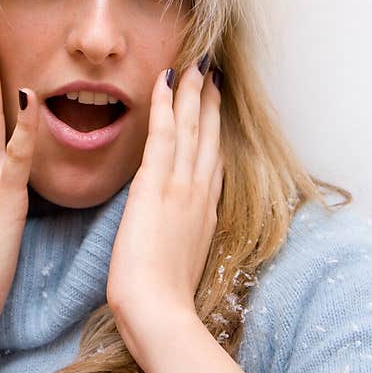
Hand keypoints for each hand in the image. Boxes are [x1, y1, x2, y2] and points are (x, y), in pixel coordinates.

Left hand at [106, 59, 223, 332]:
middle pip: (208, 135)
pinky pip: (163, 134)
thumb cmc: (166, 294)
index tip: (215, 102)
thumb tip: (183, 221)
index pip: (212, 157)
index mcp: (205, 209)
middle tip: (209, 69)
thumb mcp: (184, 257)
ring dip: (191, 91)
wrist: (159, 309)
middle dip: (208, 99)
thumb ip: (186, 231)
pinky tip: (164, 80)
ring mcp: (180, 185)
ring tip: (193, 63)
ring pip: (190, 126)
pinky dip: (164, 105)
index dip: (215, 127)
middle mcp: (199, 191)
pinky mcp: (156, 185)